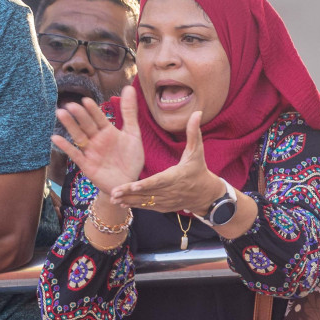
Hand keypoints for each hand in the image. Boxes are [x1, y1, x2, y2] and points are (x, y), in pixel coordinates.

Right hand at [53, 86, 144, 196]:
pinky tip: (55, 137)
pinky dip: (66, 146)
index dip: (93, 110)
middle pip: (86, 125)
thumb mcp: (133, 133)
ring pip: (78, 136)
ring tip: (60, 113)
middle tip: (70, 105)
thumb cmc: (130, 159)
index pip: (98, 118)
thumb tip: (129, 87)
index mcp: (107, 131)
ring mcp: (90, 151)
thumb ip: (129, 111)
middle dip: (79, 115)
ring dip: (70, 125)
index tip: (86, 100)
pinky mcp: (86, 164)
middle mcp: (96, 139)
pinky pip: (75, 154)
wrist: (128, 183)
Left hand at [111, 112, 227, 214]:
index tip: (133, 185)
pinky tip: (122, 204)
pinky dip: (135, 206)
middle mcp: (170, 190)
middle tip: (114, 192)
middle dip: (130, 193)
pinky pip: (148, 207)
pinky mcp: (164, 207)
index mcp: (176, 176)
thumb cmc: (199, 169)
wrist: (206, 194)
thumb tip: (197, 113)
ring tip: (113, 198)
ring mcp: (167, 200)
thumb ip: (193, 133)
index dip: (146, 184)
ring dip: (129, 201)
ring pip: (146, 201)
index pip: (159, 181)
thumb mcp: (197, 151)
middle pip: (148, 192)